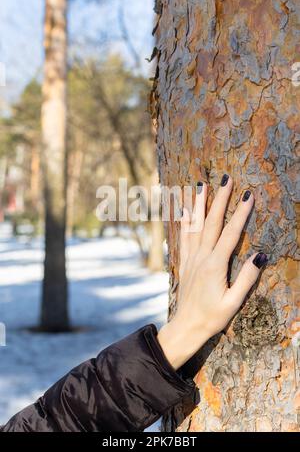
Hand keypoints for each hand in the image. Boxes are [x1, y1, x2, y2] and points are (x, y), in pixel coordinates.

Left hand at [157, 174, 267, 369]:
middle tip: (226, 178)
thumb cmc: (212, 317)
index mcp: (215, 266)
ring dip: (199, 204)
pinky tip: (184, 209)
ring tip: (201, 184)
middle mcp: (201, 257)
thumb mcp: (234, 302)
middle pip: (211, 223)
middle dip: (220, 199)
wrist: (186, 326)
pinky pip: (184, 236)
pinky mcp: (184, 262)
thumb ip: (247, 278)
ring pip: (195, 225)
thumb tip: (261, 255)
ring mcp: (190, 259)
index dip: (240, 213)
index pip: (231, 234)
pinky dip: (184, 221)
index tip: (248, 194)